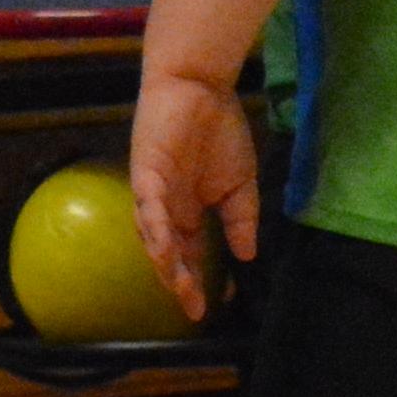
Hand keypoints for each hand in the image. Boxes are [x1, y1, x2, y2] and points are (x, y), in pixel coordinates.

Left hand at [124, 65, 257, 322]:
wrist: (202, 88)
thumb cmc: (218, 131)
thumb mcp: (240, 185)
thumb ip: (241, 220)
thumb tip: (248, 257)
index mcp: (187, 210)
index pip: (189, 254)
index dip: (198, 280)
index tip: (209, 308)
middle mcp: (165, 206)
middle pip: (168, 252)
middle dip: (178, 281)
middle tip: (192, 306)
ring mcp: (154, 190)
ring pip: (153, 234)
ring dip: (164, 261)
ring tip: (178, 287)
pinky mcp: (147, 171)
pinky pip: (148, 205)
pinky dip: (156, 228)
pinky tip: (165, 250)